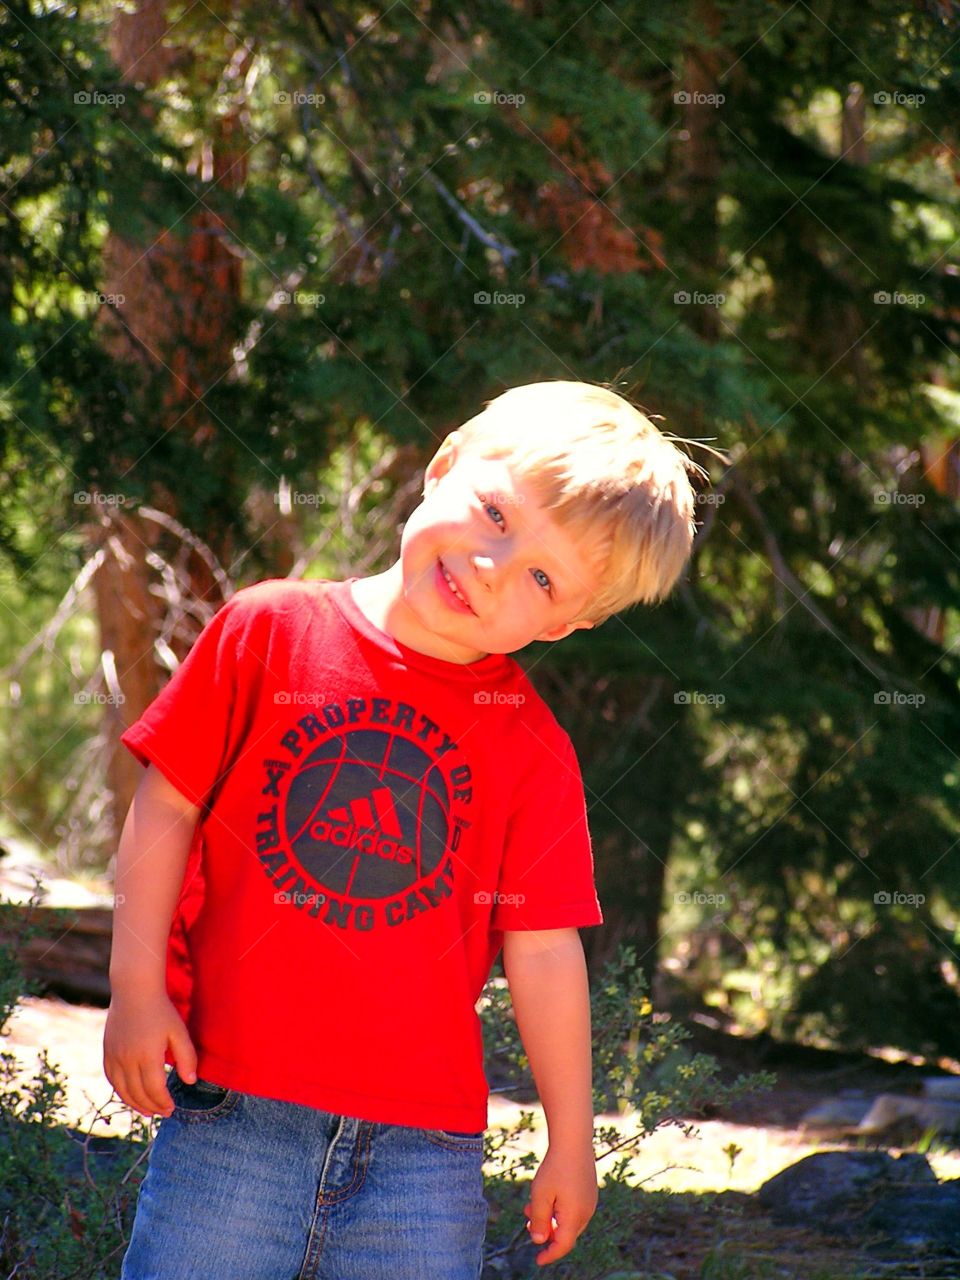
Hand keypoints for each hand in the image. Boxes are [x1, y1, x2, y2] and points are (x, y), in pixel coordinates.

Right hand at [103, 988, 197, 1117]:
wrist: (134, 990)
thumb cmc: (161, 1010)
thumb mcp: (179, 1031)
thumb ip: (186, 1057)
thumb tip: (189, 1082)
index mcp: (147, 1055)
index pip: (154, 1090)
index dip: (163, 1102)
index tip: (172, 1108)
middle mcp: (127, 1059)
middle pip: (138, 1093)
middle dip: (151, 1107)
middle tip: (163, 1113)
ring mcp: (114, 1056)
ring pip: (122, 1090)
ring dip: (135, 1104)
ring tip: (148, 1111)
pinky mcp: (107, 1051)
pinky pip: (112, 1079)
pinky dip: (121, 1091)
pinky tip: (130, 1095)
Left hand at [523, 1140, 598, 1265]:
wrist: (573, 1140)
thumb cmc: (555, 1167)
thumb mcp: (541, 1195)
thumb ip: (540, 1221)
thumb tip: (540, 1241)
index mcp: (575, 1216)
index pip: (563, 1245)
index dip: (550, 1255)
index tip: (538, 1260)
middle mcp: (586, 1212)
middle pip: (565, 1233)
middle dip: (546, 1232)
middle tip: (527, 1221)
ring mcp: (590, 1201)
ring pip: (568, 1220)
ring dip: (550, 1218)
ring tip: (531, 1205)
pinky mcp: (589, 1191)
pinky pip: (574, 1208)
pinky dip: (559, 1209)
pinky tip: (546, 1195)